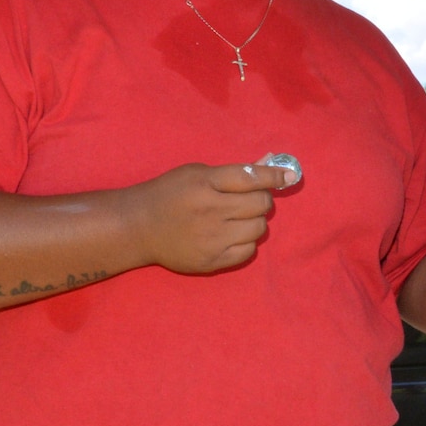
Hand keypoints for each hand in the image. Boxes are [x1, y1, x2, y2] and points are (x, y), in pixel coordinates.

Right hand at [121, 162, 286, 273]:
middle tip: (249, 200)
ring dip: (255, 221)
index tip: (287, 176)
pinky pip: (249, 251)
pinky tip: (231, 235)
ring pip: (259, 228)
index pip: (250, 177)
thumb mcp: (196, 172)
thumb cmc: (170, 193)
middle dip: (262, 200)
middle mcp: (210, 211)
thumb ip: (233, 172)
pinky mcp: (211, 261)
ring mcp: (211, 239)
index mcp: (204, 184)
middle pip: (261, 205)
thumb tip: (271, 163)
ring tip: (238, 218)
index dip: (273, 176)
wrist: (137, 226)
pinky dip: (247, 241)